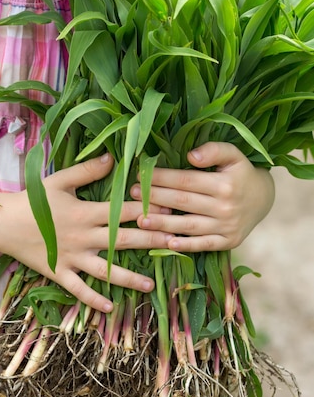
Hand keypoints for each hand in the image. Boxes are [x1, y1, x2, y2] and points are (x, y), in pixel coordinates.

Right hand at [0, 154, 171, 311]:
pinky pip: (78, 289)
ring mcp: (71, 257)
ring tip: (151, 286)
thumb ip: (87, 170)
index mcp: (85, 212)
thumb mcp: (58, 180)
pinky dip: (93, 299)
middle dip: (151, 241)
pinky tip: (110, 308)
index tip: (171, 210)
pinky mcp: (58, 272)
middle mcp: (82, 237)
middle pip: (122, 240)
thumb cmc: (31, 199)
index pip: (124, 211)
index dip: (149, 210)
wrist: (1, 222)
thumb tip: (113, 157)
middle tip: (176, 244)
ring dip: (129, 278)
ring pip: (105, 270)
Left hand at [130, 142, 274, 251]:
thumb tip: (190, 156)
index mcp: (225, 183)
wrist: (264, 199)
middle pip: (182, 202)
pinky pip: (204, 245)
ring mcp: (227, 226)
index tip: (140, 175)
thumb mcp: (234, 156)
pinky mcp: (229, 242)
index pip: (185, 180)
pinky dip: (186, 245)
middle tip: (132, 195)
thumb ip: (214, 150)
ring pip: (188, 225)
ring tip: (140, 220)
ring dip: (163, 224)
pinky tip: (167, 243)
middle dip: (155, 198)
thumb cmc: (241, 173)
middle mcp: (226, 206)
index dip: (161, 178)